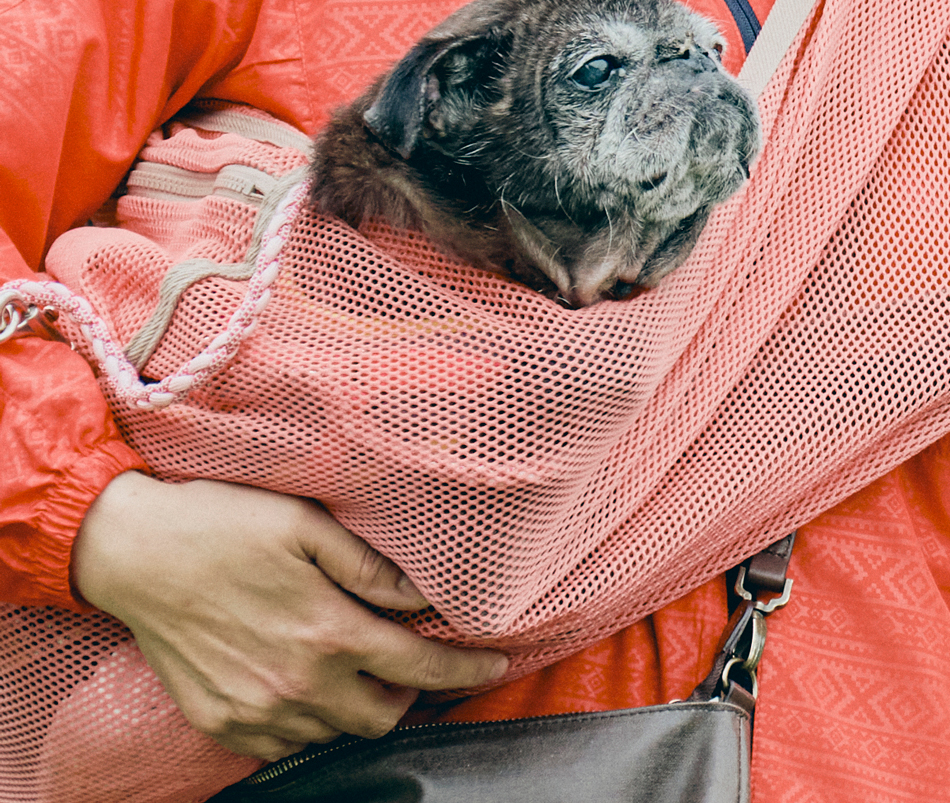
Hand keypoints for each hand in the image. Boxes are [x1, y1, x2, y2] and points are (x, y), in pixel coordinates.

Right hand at [71, 473, 507, 761]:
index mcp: (327, 632)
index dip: (466, 669)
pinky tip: (310, 684)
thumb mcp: (304, 524)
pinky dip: (311, 721)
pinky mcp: (221, 721)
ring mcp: (256, 711)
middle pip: (384, 716)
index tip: (495, 664)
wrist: (135, 552)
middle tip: (414, 661)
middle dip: (412, 694)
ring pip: (336, 733)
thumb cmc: (222, 525)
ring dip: (360, 705)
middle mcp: (297, 684)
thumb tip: (421, 597)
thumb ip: (368, 566)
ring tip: (360, 667)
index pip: (419, 668)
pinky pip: (286, 744)